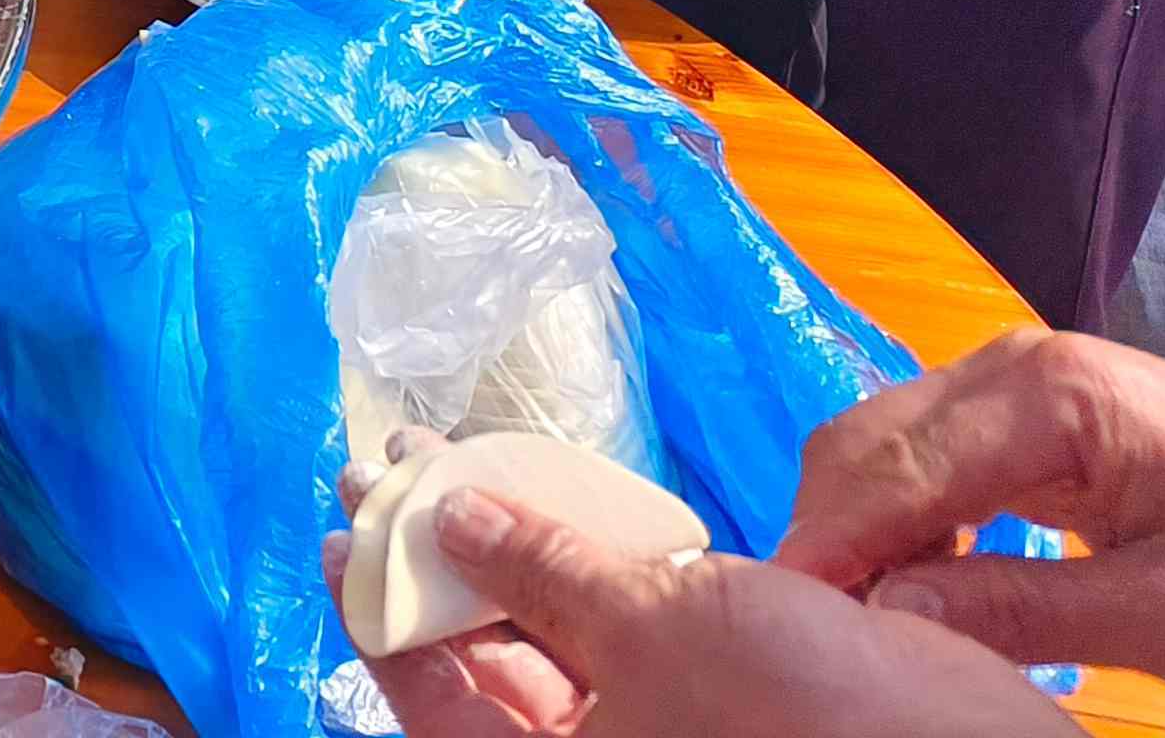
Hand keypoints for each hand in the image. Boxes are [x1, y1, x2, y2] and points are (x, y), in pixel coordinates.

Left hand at [331, 484, 1066, 737]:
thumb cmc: (813, 715)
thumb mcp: (660, 627)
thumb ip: (546, 568)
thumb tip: (451, 511)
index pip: (430, 689)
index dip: (383, 596)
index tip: (351, 517)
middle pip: (483, 660)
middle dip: (441, 553)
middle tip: (400, 460)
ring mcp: (659, 734)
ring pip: (553, 642)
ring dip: (509, 547)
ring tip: (465, 454)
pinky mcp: (720, 704)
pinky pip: (624, 636)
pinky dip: (588, 567)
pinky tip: (563, 498)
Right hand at [778, 328, 1164, 700]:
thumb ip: (1024, 610)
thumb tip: (889, 612)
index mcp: (1055, 394)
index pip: (903, 468)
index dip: (836, 540)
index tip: (789, 609)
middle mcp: (1019, 364)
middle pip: (872, 438)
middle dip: (830, 526)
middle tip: (812, 621)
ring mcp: (1023, 382)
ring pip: (887, 442)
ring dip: (858, 521)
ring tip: (856, 607)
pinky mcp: (1032, 414)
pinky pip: (930, 454)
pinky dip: (901, 513)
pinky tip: (911, 574)